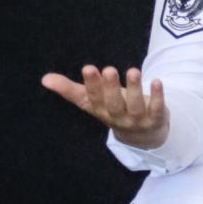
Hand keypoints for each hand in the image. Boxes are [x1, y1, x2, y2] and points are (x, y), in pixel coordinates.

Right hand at [42, 65, 169, 150]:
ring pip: (136, 105)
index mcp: (100, 110)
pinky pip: (158, 108)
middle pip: (113, 104)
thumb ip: (70, 89)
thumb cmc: (113, 110)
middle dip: (110, 88)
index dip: (92, 84)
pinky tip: (157, 81)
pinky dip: (158, 96)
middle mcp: (118, 116)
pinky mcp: (156, 118)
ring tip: (133, 71)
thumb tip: (45, 79)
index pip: (94, 98)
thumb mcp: (92, 102)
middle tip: (108, 69)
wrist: (142, 135)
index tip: (89, 68)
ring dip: (134, 89)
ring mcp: (137, 119)